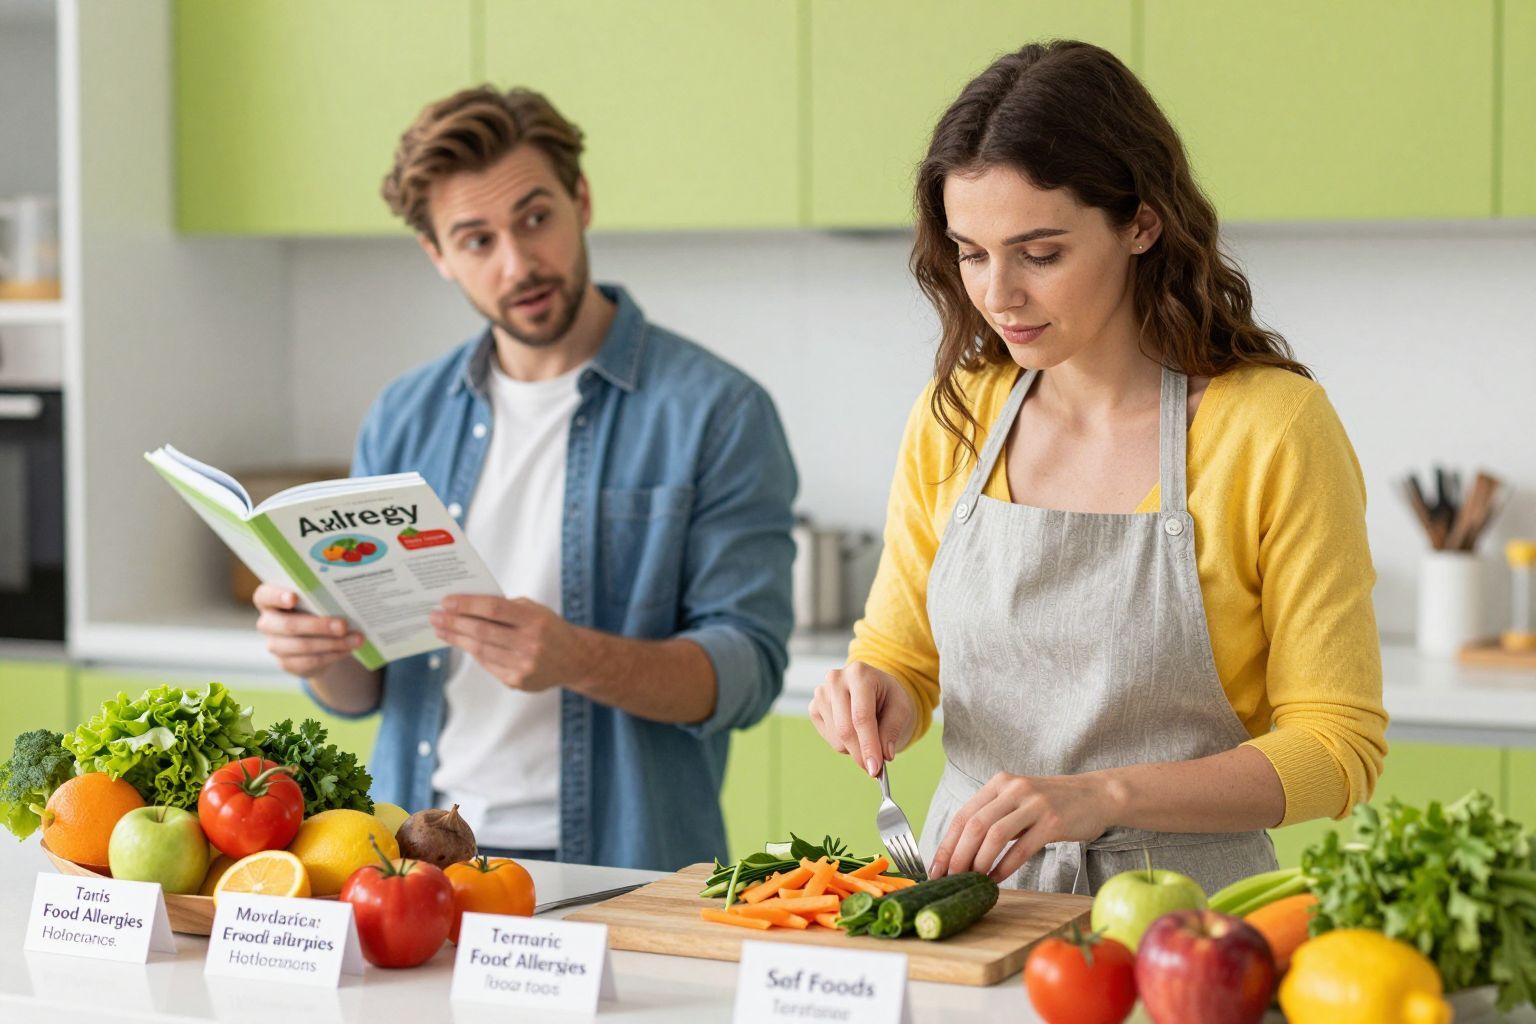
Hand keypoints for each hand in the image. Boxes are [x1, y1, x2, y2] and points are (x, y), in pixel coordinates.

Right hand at [252, 583, 363, 676]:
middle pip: (289, 625)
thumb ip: (322, 597)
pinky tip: (348, 649)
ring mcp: (274, 645)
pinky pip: (310, 661)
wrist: (314, 638)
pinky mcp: (287, 663)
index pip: (265, 595)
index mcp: (269, 599)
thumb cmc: (316, 608)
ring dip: (333, 644)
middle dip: (319, 626)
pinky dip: (332, 655)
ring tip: (356, 639)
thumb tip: (348, 600)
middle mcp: (267, 622)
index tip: (293, 597)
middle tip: (343, 625)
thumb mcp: (316, 599)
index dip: (277, 596)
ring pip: (303, 646)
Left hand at [429, 595, 587, 692]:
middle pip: (482, 632)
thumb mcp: (535, 610)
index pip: (495, 609)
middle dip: (454, 623)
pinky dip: (472, 653)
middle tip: (435, 616)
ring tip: (441, 630)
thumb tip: (467, 606)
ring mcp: (523, 665)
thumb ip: (506, 608)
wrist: (575, 660)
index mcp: (535, 620)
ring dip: (457, 639)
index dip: (468, 605)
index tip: (446, 601)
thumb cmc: (550, 629)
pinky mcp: (517, 681)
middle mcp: (530, 644)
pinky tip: (460, 643)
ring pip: (481, 651)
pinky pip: (488, 665)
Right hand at [808, 662, 916, 777]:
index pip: (861, 716)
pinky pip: (829, 738)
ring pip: (837, 738)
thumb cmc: (889, 699)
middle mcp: (836, 679)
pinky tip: (854, 730)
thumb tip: (883, 755)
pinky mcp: (814, 707)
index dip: (869, 745)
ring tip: (869, 735)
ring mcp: (821, 693)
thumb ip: (892, 731)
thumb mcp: (901, 710)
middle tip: (874, 769)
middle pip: (846, 729)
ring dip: (855, 748)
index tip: (875, 768)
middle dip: (861, 753)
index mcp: (860, 674)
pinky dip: (845, 744)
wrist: (876, 690)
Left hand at [930, 772, 1117, 881]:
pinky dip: (1005, 867)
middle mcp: (1013, 789)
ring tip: (972, 881)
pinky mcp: (1053, 821)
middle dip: (958, 856)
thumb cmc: (1052, 804)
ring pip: (994, 835)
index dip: (946, 844)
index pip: (963, 815)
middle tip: (950, 880)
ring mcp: (1034, 803)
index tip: (936, 869)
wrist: (1096, 795)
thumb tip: (961, 851)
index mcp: (999, 783)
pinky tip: (996, 880)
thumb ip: (993, 817)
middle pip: (974, 825)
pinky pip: (1021, 847)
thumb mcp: (1018, 801)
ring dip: (979, 862)